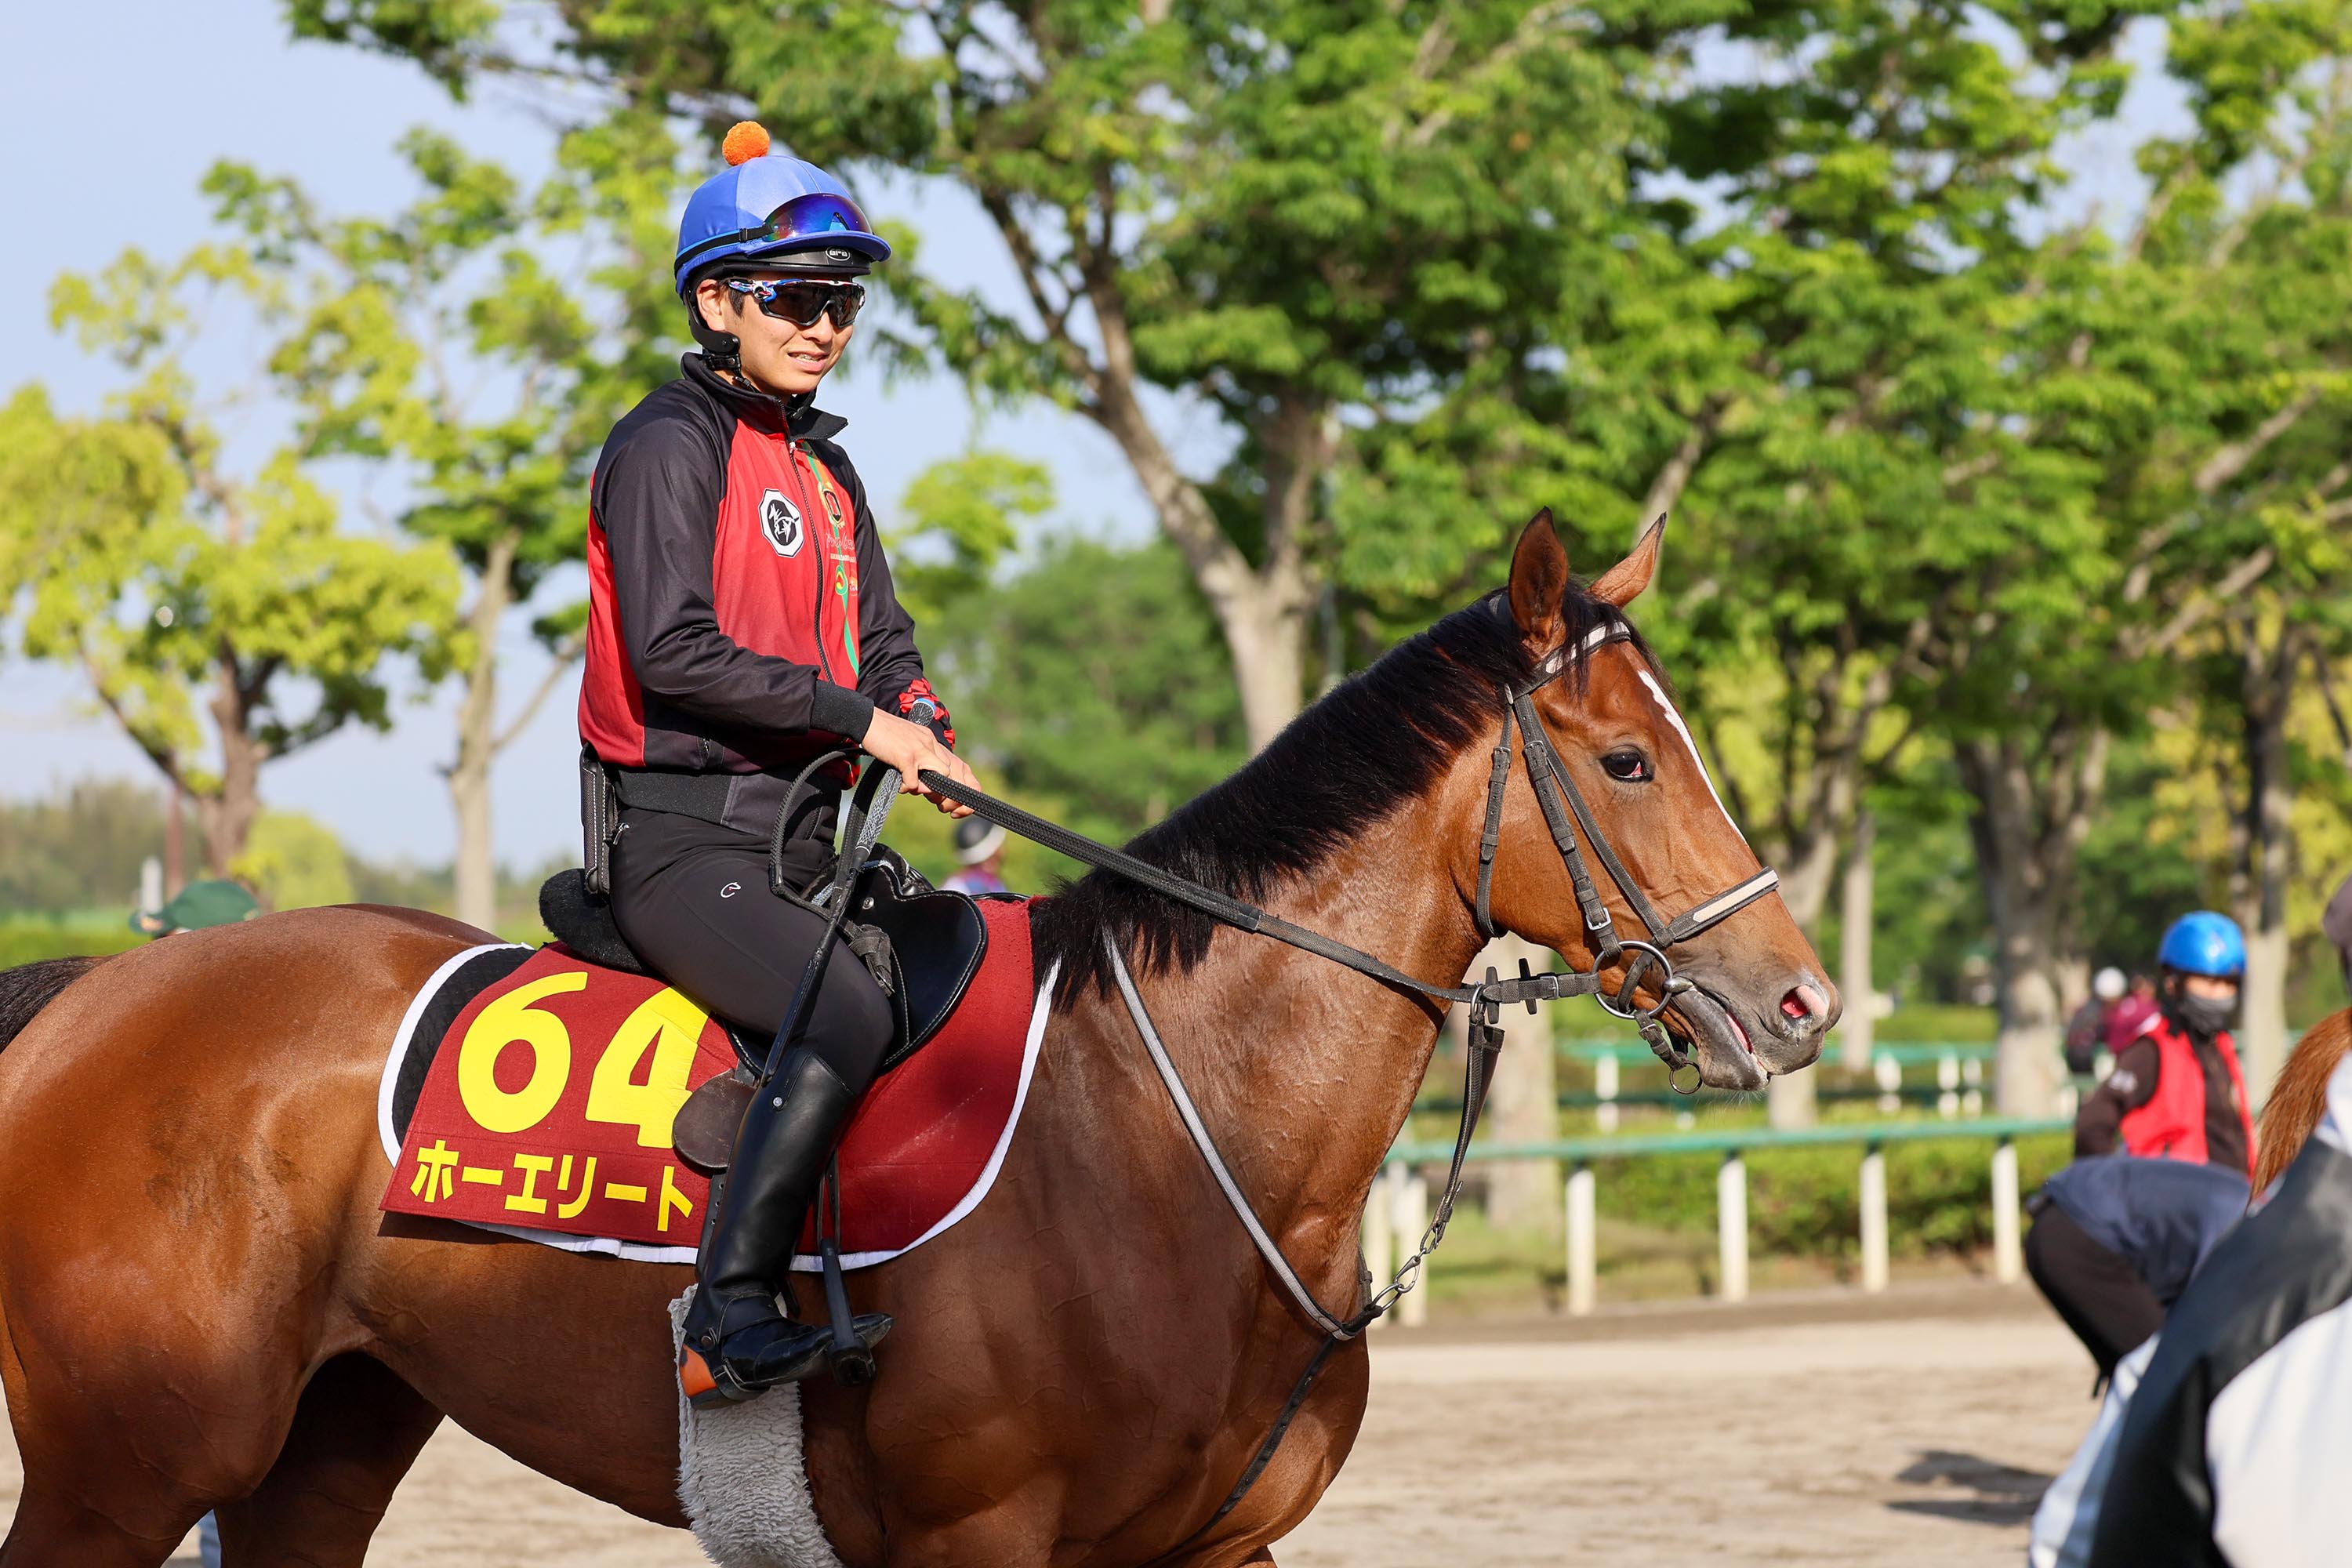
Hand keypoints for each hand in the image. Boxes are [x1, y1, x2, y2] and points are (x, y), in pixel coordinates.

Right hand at [859, 707, 975, 816]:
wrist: (866, 720)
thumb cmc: (884, 735)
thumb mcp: (908, 745)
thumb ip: (919, 762)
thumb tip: (922, 786)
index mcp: (932, 742)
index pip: (959, 766)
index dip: (961, 786)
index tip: (953, 802)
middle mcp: (930, 744)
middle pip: (953, 773)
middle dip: (947, 792)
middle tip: (933, 799)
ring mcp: (920, 749)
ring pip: (942, 776)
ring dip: (930, 789)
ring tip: (915, 789)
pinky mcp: (906, 756)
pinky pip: (914, 782)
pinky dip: (908, 788)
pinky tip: (901, 785)